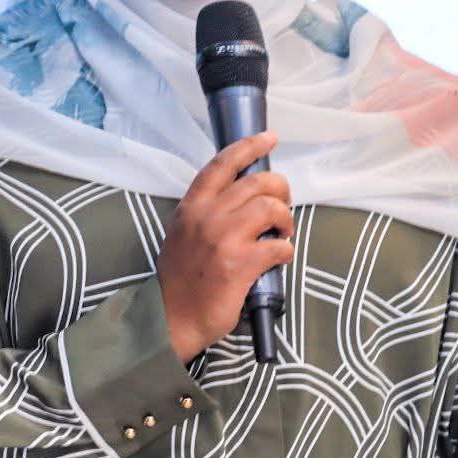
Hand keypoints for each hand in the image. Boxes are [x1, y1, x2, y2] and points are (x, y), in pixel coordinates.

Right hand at [157, 130, 293, 363]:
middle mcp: (207, 216)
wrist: (171, 318)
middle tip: (284, 204)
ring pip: (270, 208)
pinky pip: (278, 246)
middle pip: (257, 182)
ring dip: (286, 218)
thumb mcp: (183, 232)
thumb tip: (243, 197)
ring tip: (284, 232)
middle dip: (280, 188)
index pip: (223, 164)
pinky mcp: (239, 264)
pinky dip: (286, 250)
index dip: (249, 146)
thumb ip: (207, 211)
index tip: (268, 139)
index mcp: (193, 206)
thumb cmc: (181, 278)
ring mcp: (223, 239)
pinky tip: (281, 257)